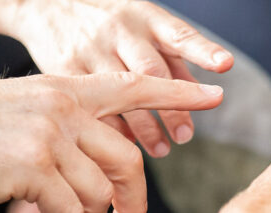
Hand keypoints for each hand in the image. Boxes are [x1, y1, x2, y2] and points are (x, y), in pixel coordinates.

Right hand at [0, 73, 222, 212]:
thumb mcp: (24, 111)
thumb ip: (67, 130)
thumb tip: (102, 173)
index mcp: (66, 90)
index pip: (136, 88)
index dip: (178, 93)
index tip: (215, 95)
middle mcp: (66, 110)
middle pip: (128, 159)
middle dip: (133, 198)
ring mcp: (51, 138)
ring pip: (99, 193)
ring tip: (43, 207)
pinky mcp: (33, 169)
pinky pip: (70, 210)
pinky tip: (26, 211)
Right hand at [6, 0, 233, 157]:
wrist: (46, 5)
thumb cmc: (108, 20)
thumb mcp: (142, 25)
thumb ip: (171, 57)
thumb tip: (200, 93)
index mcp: (144, 18)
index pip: (178, 34)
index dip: (202, 49)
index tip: (224, 64)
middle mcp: (119, 31)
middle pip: (151, 70)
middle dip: (172, 106)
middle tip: (185, 136)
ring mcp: (90, 49)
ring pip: (121, 93)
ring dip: (144, 126)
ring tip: (161, 150)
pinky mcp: (65, 69)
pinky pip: (91, 104)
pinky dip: (111, 127)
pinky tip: (124, 145)